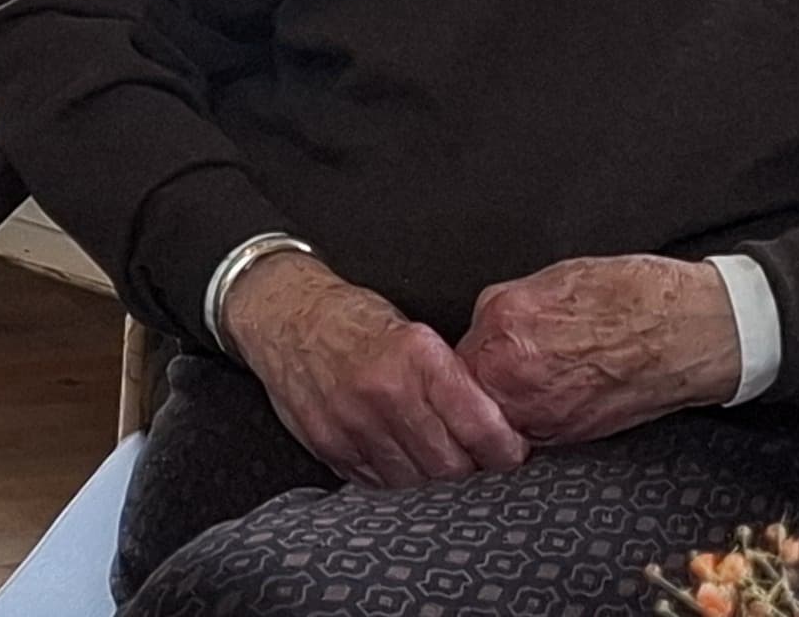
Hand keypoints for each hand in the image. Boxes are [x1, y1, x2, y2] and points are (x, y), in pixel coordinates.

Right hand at [224, 250, 526, 488]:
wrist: (287, 317)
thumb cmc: (356, 321)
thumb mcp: (414, 330)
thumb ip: (451, 375)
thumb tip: (497, 418)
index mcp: (415, 356)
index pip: (478, 424)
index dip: (503, 448)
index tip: (511, 450)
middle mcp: (384, 392)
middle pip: (450, 463)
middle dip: (469, 465)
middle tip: (474, 455)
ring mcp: (353, 423)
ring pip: (415, 479)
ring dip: (431, 473)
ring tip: (433, 452)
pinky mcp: (329, 444)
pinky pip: (378, 481)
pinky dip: (395, 473)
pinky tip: (398, 452)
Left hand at [455, 254, 742, 446]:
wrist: (686, 331)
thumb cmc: (633, 296)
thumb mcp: (553, 277)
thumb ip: (506, 306)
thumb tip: (486, 324)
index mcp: (503, 324)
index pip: (446, 354)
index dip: (455, 356)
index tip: (468, 357)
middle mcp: (512, 374)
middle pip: (461, 392)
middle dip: (471, 386)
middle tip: (496, 374)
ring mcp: (537, 412)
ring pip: (490, 420)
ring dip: (497, 409)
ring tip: (528, 387)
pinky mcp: (565, 437)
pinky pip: (526, 436)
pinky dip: (528, 424)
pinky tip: (550, 400)